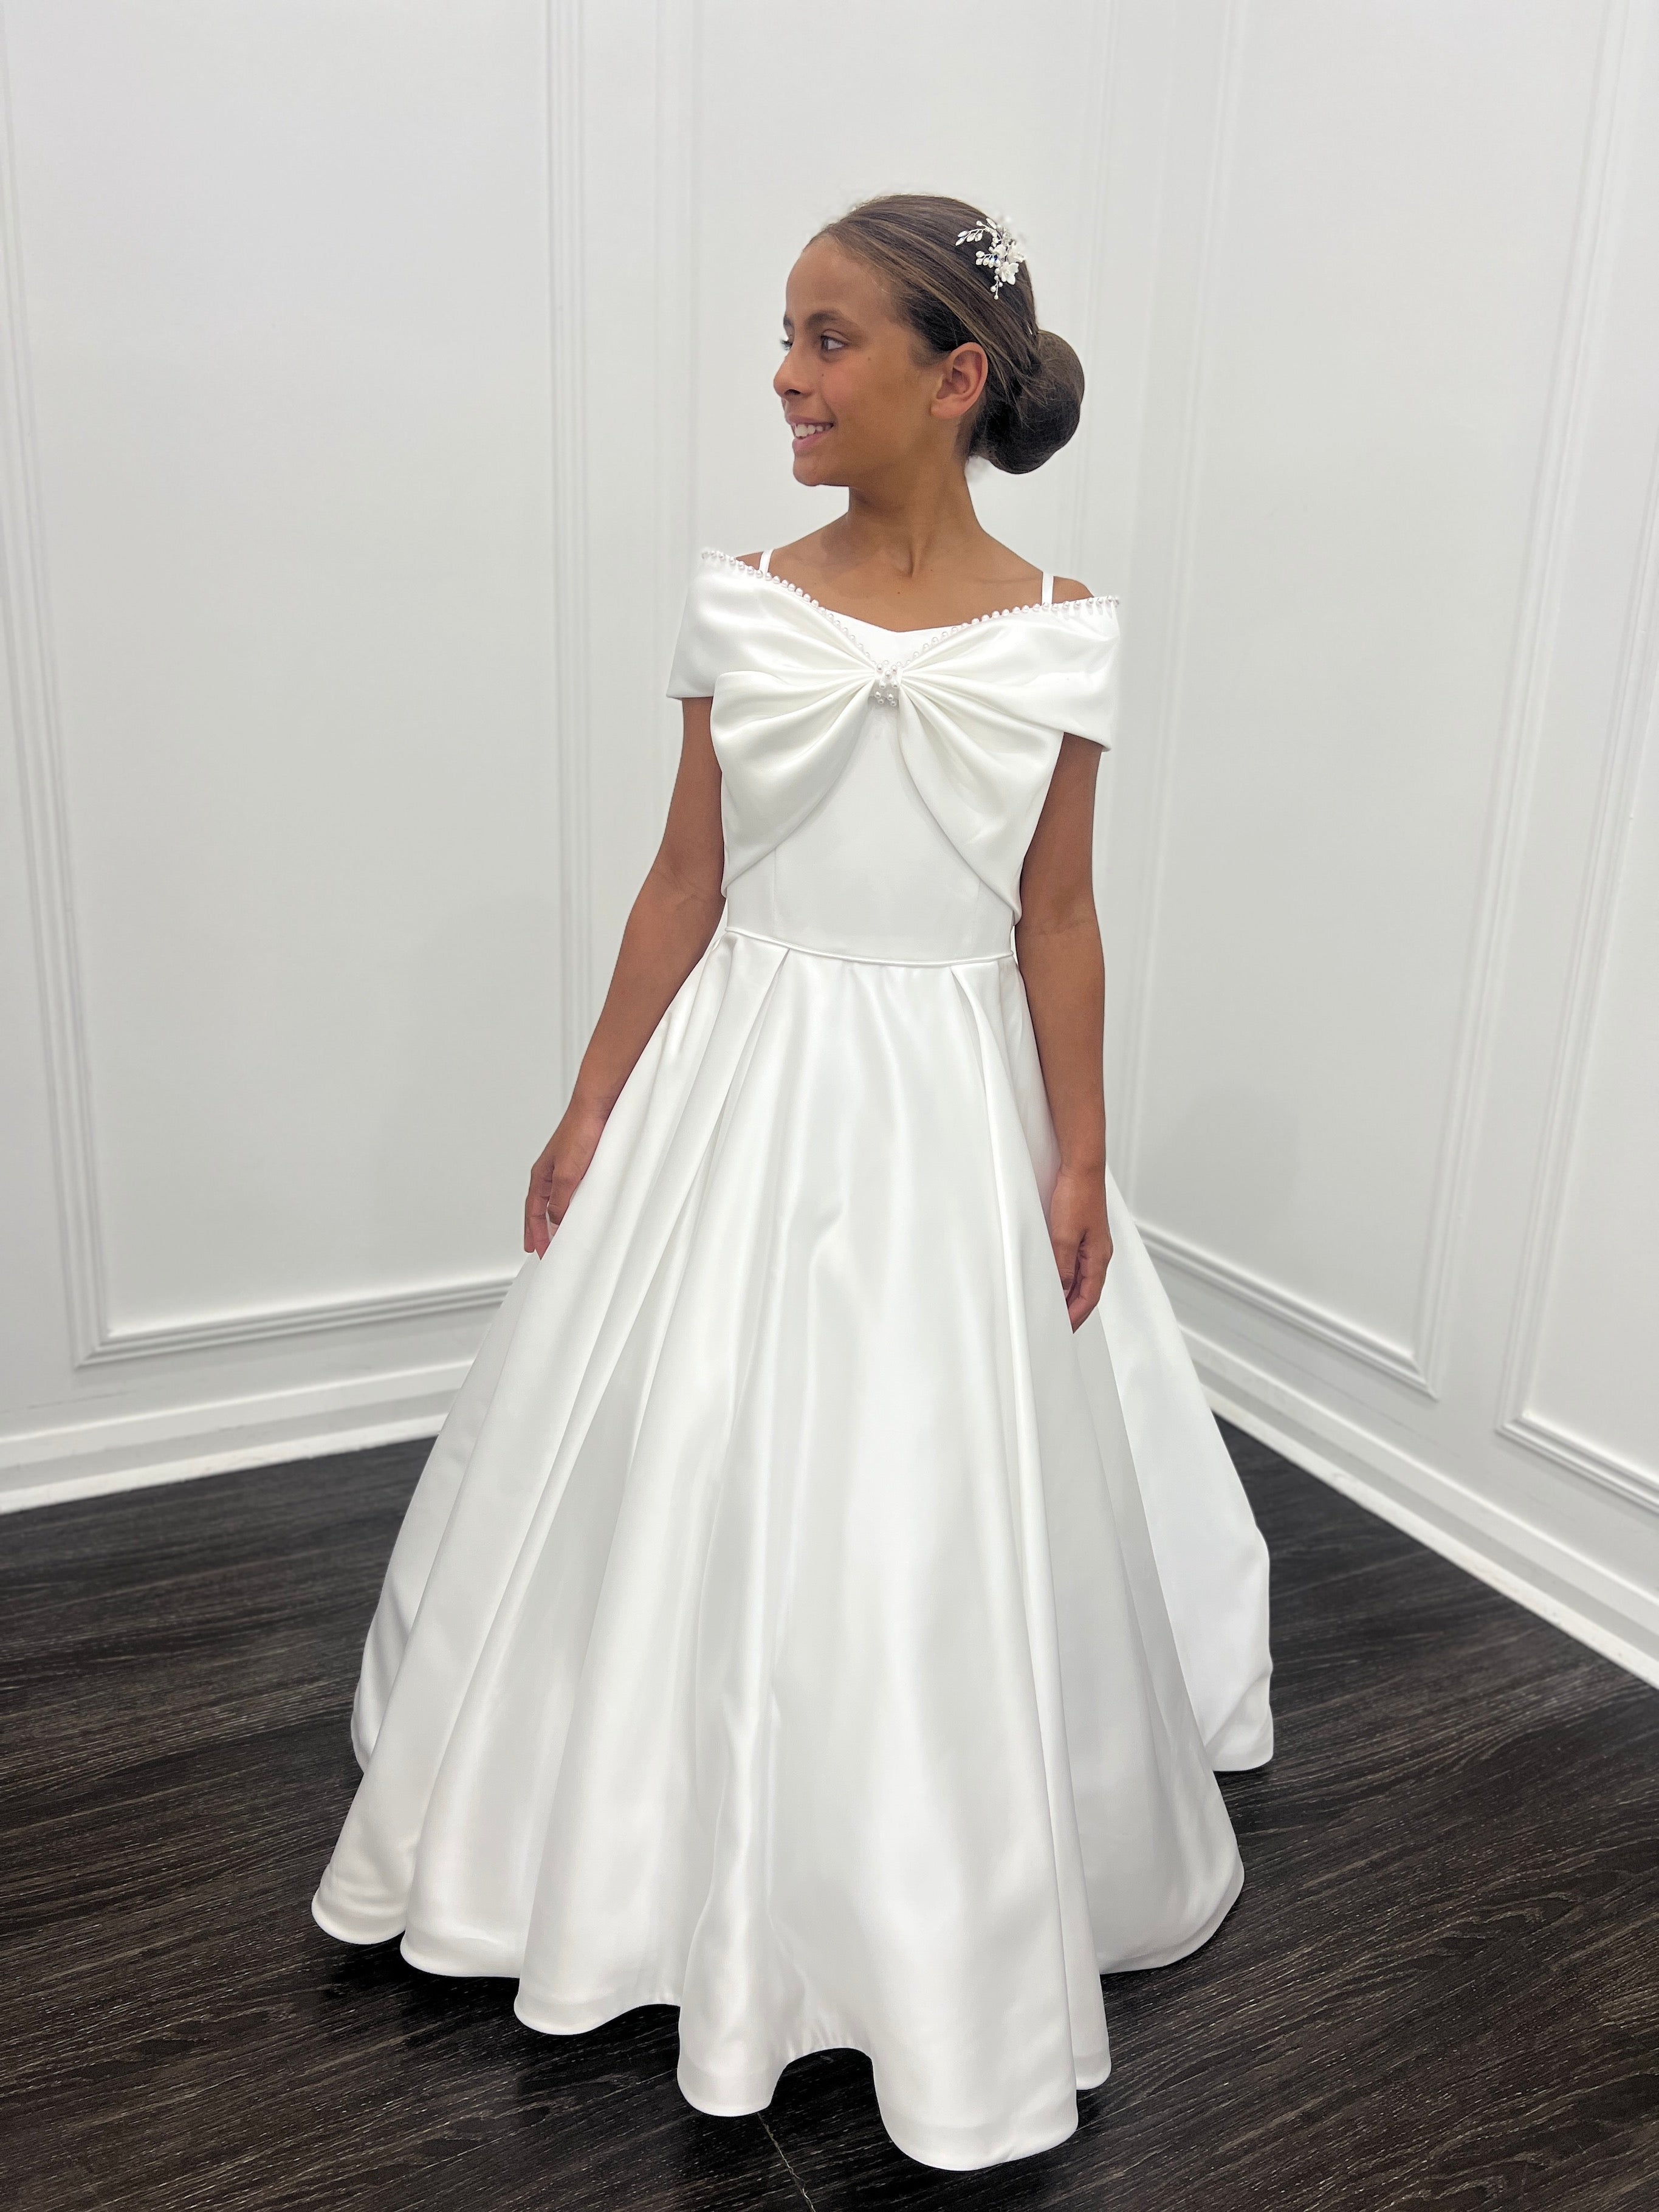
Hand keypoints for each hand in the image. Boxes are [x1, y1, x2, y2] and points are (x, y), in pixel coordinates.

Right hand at [523, 1100, 608, 1255]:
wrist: (598, 1107)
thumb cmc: (580, 1131)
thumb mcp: (567, 1175)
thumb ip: (559, 1201)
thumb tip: (554, 1222)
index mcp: (541, 1175)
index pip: (533, 1211)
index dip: (535, 1232)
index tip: (536, 1250)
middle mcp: (551, 1171)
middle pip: (539, 1207)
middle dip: (537, 1228)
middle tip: (538, 1247)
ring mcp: (566, 1167)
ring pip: (556, 1199)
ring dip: (553, 1217)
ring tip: (555, 1234)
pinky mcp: (583, 1163)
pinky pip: (572, 1190)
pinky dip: (570, 1204)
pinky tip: (578, 1209)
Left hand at [1049, 1164, 1111, 1330]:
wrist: (1081, 1166)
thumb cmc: (1077, 1195)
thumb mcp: (1064, 1237)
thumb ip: (1063, 1267)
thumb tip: (1063, 1294)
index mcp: (1099, 1257)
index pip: (1089, 1298)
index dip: (1075, 1317)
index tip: (1062, 1331)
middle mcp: (1099, 1253)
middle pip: (1088, 1291)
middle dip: (1074, 1311)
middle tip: (1057, 1326)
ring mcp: (1092, 1243)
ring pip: (1082, 1278)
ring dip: (1070, 1295)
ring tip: (1055, 1308)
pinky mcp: (1083, 1233)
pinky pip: (1077, 1264)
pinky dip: (1067, 1278)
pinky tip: (1056, 1278)